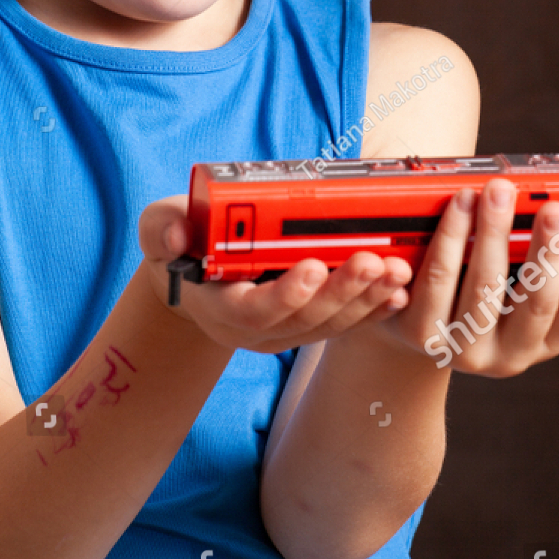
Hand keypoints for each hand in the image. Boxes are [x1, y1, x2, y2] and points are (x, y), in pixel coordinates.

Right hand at [140, 196, 412, 354]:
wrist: (194, 273)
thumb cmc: (181, 244)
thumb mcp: (158, 229)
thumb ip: (161, 229)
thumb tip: (173, 235)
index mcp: (220, 306)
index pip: (255, 311)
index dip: (287, 293)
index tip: (314, 266)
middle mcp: (256, 329)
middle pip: (305, 319)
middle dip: (342, 291)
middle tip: (372, 260)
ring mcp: (285, 330)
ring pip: (331, 323)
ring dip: (367, 298)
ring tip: (396, 270)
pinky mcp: (307, 324)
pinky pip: (344, 322)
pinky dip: (373, 307)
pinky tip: (399, 291)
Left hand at [366, 182, 558, 376]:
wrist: (410, 321)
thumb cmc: (483, 290)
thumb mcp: (532, 288)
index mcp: (543, 342)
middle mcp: (507, 356)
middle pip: (534, 302)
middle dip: (547, 251)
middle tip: (553, 207)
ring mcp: (461, 349)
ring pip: (482, 288)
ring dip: (493, 234)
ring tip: (497, 190)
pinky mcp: (419, 333)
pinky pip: (436, 281)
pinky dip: (449, 238)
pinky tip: (458, 205)